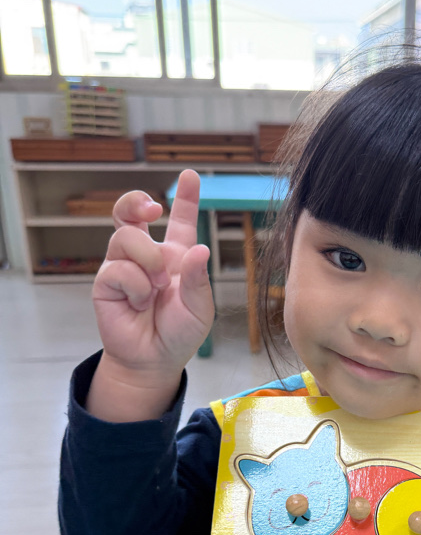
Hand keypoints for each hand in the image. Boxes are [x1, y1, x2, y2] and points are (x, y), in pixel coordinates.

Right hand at [92, 169, 213, 379]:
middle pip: (130, 210)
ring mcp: (124, 265)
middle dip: (136, 200)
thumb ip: (198, 280)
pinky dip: (135, 286)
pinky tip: (140, 303)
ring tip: (157, 287)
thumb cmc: (179, 333)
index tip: (190, 175)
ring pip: (127, 237)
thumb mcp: (199, 308)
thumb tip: (199, 249)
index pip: (179, 220)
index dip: (186, 197)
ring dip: (147, 260)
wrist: (154, 360)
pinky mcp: (106, 282)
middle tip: (154, 208)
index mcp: (175, 256)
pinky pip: (118, 269)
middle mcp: (147, 255)